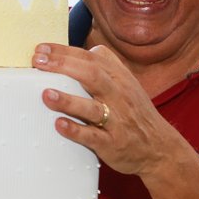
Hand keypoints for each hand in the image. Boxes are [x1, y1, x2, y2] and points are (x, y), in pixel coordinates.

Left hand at [32, 43, 182, 178]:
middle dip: (63, 66)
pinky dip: (76, 130)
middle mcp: (118, 95)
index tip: (41, 49)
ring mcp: (116, 120)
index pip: (90, 58)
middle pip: (91, 74)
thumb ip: (108, 65)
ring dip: (68, 100)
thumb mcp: (128, 84)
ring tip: (46, 94)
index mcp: (119, 78)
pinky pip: (93, 136)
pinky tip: (59, 125)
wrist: (160, 149)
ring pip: (92, 107)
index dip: (65, 52)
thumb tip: (86, 49)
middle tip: (37, 62)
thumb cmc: (136, 113)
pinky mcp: (112, 143)